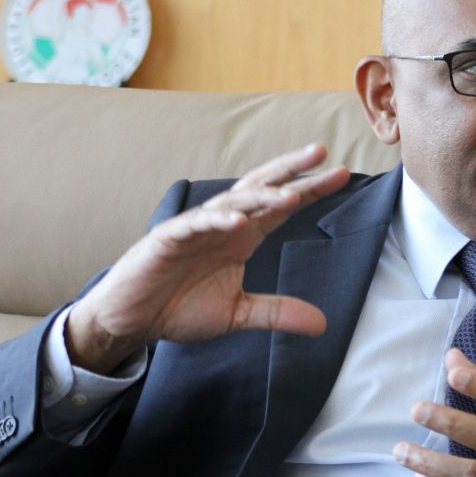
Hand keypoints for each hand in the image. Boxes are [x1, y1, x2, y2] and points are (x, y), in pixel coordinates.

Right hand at [66, 143, 350, 373]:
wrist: (133, 319)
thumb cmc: (181, 308)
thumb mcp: (239, 313)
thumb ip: (277, 313)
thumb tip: (322, 325)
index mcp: (243, 236)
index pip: (283, 206)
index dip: (311, 190)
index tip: (342, 175)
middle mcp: (224, 224)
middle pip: (263, 187)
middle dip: (291, 169)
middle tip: (322, 152)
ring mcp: (196, 228)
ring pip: (234, 202)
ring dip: (261, 196)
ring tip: (290, 195)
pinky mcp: (168, 239)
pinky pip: (196, 224)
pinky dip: (217, 220)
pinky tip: (238, 221)